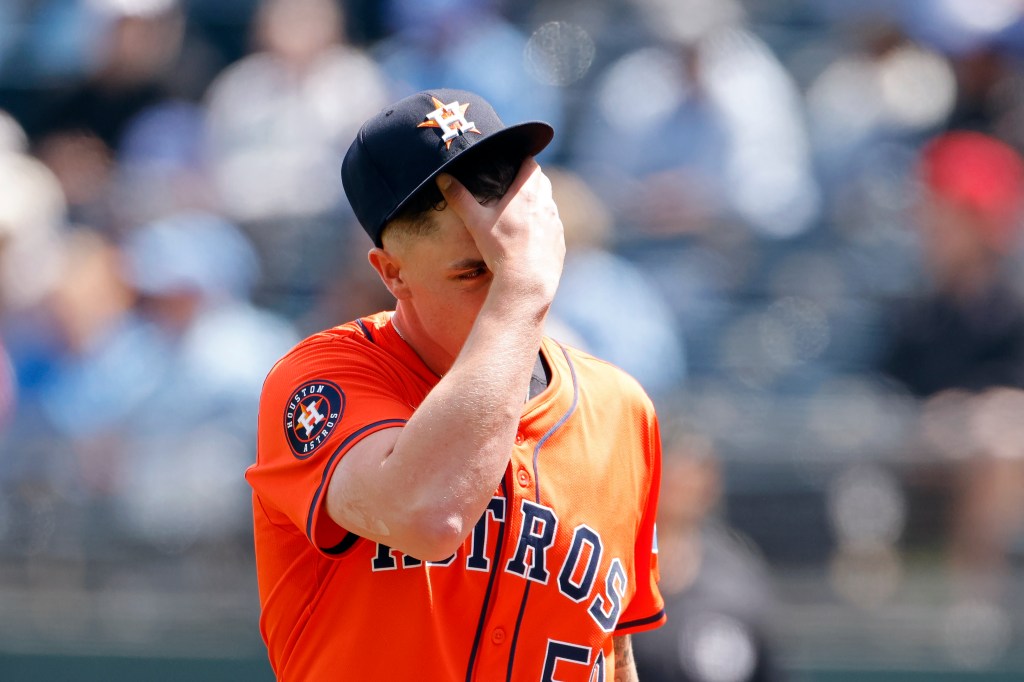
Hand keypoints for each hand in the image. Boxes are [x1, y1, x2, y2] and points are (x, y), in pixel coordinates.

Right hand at [436, 158, 564, 302]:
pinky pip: (553, 227)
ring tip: (519, 215)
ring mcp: (556, 224)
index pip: (532, 165)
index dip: (523, 162)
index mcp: (527, 193)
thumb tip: (443, 178)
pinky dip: (543, 227)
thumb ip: (460, 197)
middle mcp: (546, 205)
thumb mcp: (476, 222)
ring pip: (549, 205)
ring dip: (537, 205)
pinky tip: (529, 238)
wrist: (526, 281)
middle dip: (529, 182)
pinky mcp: (559, 242)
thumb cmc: (501, 249)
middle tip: (513, 189)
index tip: (513, 166)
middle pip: (542, 182)